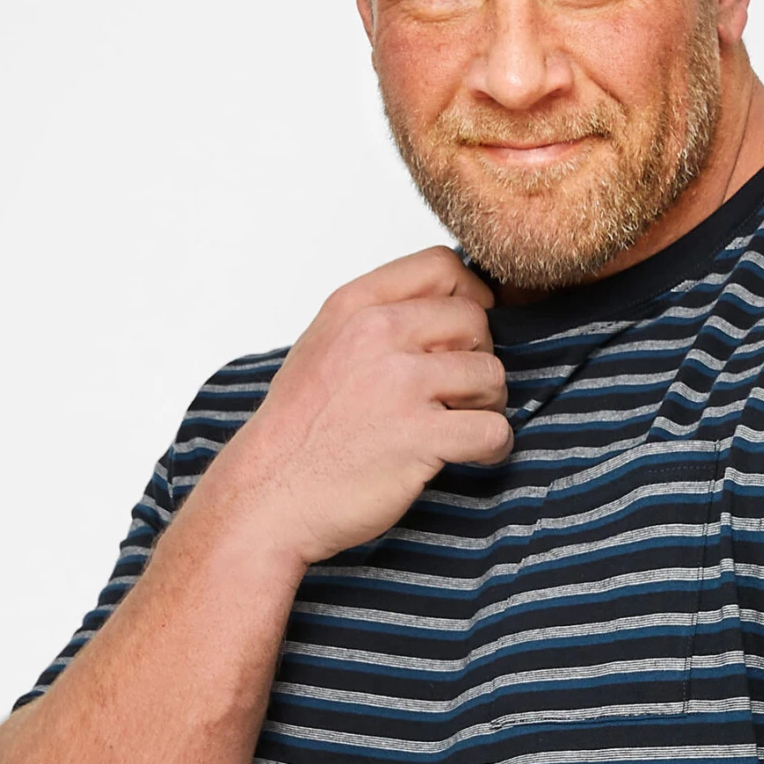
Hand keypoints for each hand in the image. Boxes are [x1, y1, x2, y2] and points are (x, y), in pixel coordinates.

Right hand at [198, 245, 512, 571]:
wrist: (269, 497)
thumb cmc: (298, 430)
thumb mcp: (322, 347)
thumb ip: (376, 319)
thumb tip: (443, 307)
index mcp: (355, 306)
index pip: (442, 266)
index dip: (471, 295)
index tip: (464, 332)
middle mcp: (377, 335)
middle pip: (475, 320)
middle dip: (479, 357)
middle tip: (460, 393)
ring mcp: (399, 385)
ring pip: (491, 374)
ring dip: (487, 404)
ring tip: (460, 426)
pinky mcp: (419, 437)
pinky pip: (494, 430)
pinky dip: (493, 448)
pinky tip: (472, 456)